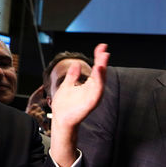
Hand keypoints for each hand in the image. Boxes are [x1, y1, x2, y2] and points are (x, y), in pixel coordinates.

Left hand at [49, 43, 109, 166]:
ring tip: (102, 59)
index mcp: (89, 85)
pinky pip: (97, 90)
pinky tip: (98, 70)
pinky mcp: (92, 102)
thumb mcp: (67, 85)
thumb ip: (72, 75)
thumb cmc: (65, 106)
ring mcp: (93, 96)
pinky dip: (99, 80)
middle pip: (101, 73)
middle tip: (104, 50)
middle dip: (103, 61)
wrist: (61, 120)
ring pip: (101, 81)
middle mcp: (93, 89)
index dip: (98, 57)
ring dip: (102, 70)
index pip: (96, 68)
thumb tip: (75, 64)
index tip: (101, 46)